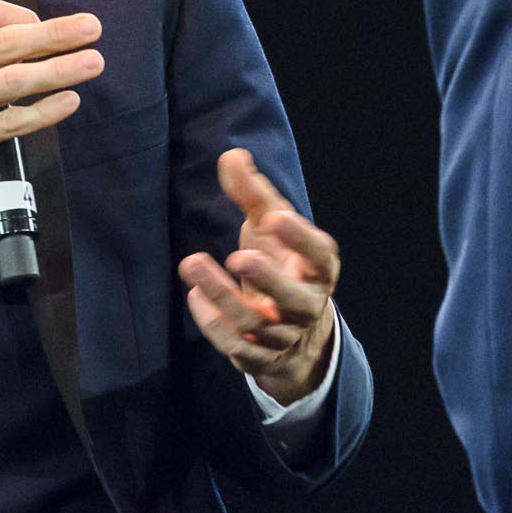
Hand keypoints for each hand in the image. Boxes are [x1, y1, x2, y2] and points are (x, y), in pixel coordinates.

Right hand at [0, 0, 102, 258]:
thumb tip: (19, 34)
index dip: (24, 15)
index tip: (48, 22)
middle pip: (6, 43)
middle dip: (55, 34)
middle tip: (91, 28)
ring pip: (14, 82)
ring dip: (59, 70)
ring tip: (92, 63)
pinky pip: (10, 123)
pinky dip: (44, 112)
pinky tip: (68, 102)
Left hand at [181, 147, 339, 407]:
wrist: (291, 327)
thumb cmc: (280, 262)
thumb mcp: (269, 227)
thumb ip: (253, 195)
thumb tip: (231, 156)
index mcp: (319, 269)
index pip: (320, 255)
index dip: (302, 239)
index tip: (277, 217)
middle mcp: (306, 305)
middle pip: (293, 299)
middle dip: (268, 279)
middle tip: (238, 256)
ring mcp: (283, 335)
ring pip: (255, 324)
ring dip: (222, 295)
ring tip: (191, 263)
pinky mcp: (258, 356)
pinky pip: (236, 348)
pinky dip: (213, 324)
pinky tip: (194, 296)